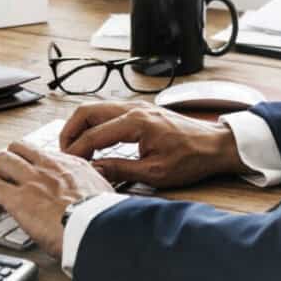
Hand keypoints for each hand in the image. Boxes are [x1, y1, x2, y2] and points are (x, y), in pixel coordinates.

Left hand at [0, 141, 114, 257]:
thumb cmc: (103, 217)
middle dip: (9, 162)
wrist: (97, 229)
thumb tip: (97, 188)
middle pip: (17, 148)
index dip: (31, 163)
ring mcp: (32, 180)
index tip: (31, 176)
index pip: (41, 152)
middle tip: (8, 179)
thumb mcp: (104, 190)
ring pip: (1, 160)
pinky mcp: (19, 199)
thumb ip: (94, 184)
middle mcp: (49, 167)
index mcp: (70, 164)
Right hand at [60, 101, 246, 187]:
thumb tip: (94, 171)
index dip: (76, 151)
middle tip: (65, 153)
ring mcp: (137, 107)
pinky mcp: (141, 111)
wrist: (215, 146)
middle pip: (87, 112)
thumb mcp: (155, 173)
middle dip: (70, 132)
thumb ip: (120, 170)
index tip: (67, 165)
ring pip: (96, 109)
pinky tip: (94, 142)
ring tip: (76, 149)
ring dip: (81, 126)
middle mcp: (133, 109)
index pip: (93, 135)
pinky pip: (108, 112)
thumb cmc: (191, 158)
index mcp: (136, 122)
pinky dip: (94, 124)